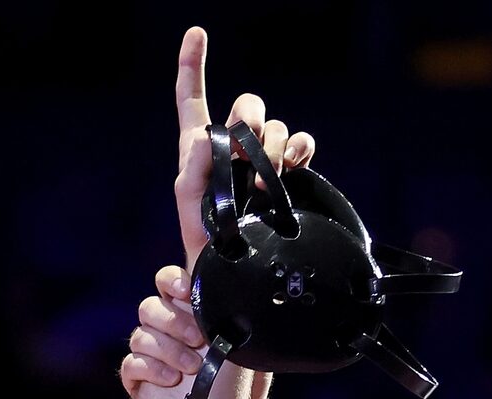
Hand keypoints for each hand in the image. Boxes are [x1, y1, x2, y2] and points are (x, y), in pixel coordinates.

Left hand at [166, 28, 313, 270]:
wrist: (239, 273)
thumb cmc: (206, 246)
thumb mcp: (190, 207)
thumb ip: (192, 170)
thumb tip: (206, 135)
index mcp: (200, 152)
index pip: (192, 101)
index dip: (193, 66)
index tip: (196, 33)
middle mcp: (234, 150)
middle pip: (246, 107)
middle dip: (249, 119)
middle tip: (246, 150)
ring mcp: (263, 161)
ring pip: (275, 127)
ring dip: (272, 146)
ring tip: (264, 182)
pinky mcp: (289, 173)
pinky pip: (301, 143)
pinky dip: (300, 147)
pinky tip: (293, 164)